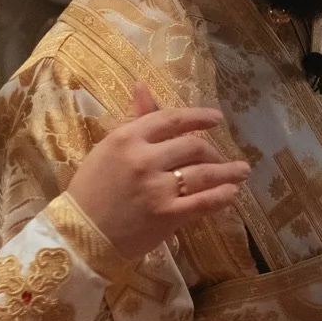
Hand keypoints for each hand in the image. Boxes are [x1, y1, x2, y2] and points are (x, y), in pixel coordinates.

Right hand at [64, 81, 250, 259]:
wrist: (80, 235)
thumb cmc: (92, 190)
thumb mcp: (109, 149)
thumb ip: (135, 121)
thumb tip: (143, 85)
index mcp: (127, 138)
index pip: (172, 119)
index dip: (199, 117)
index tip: (216, 119)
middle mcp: (144, 159)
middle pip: (193, 146)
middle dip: (214, 152)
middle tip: (222, 159)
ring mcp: (157, 188)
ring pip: (204, 173)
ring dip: (228, 172)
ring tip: (241, 172)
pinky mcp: (166, 215)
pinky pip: (204, 202)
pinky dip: (222, 196)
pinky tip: (232, 193)